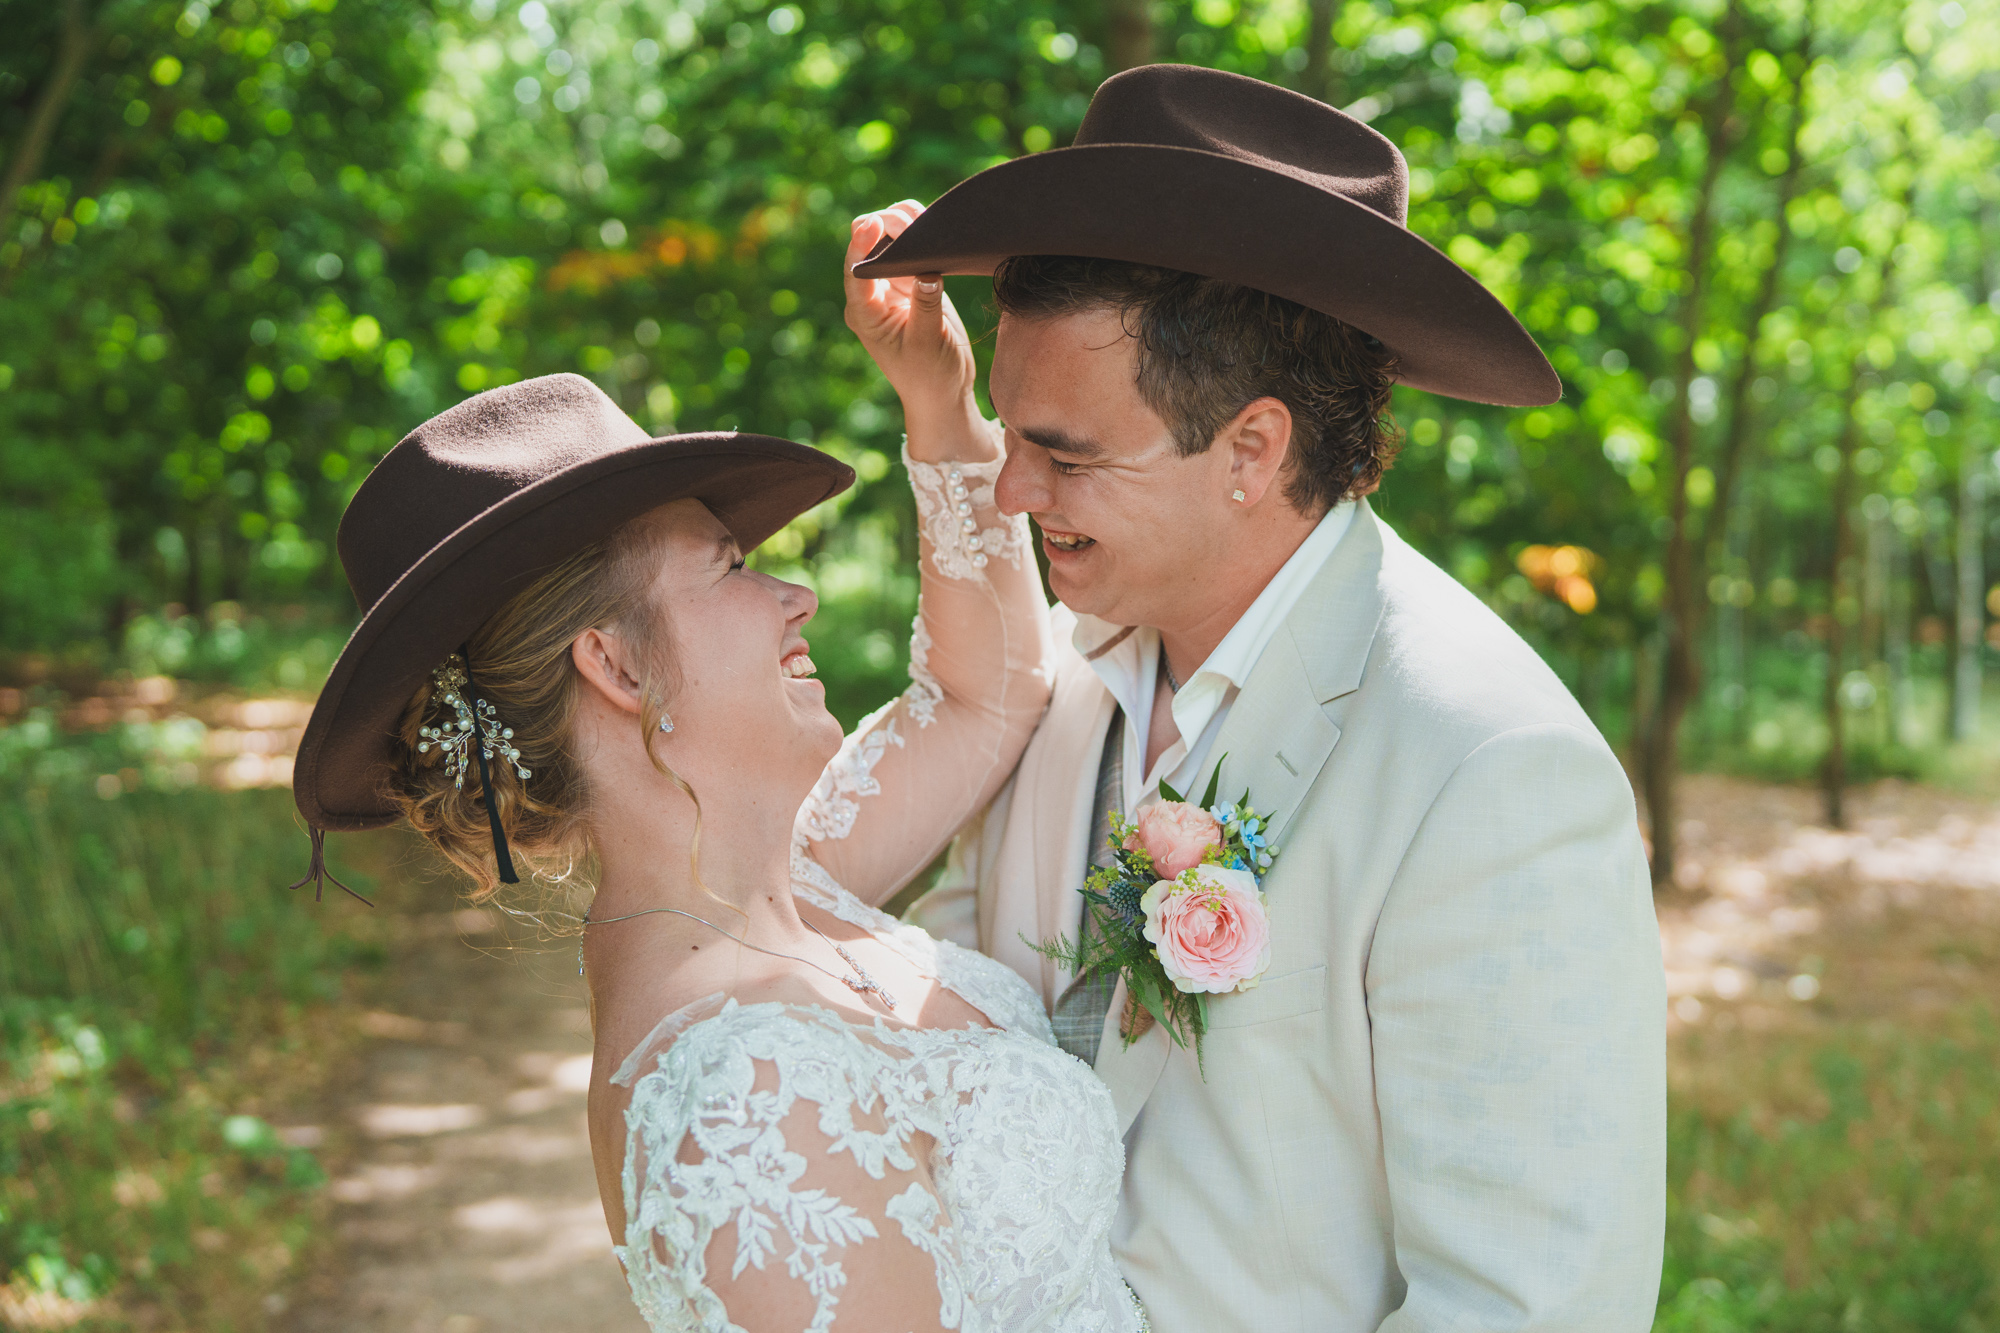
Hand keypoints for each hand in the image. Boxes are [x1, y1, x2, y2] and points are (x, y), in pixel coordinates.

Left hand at [843, 201, 990, 460]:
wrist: (943, 395)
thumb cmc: (930, 377)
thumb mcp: (928, 342)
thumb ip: (926, 305)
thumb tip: (927, 271)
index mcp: (864, 314)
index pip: (856, 270)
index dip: (862, 242)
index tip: (876, 222)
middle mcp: (873, 297)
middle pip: (869, 247)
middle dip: (887, 227)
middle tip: (914, 221)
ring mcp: (893, 289)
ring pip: (891, 243)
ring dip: (905, 226)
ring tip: (926, 221)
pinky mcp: (914, 285)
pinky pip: (912, 251)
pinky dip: (921, 236)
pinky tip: (934, 229)